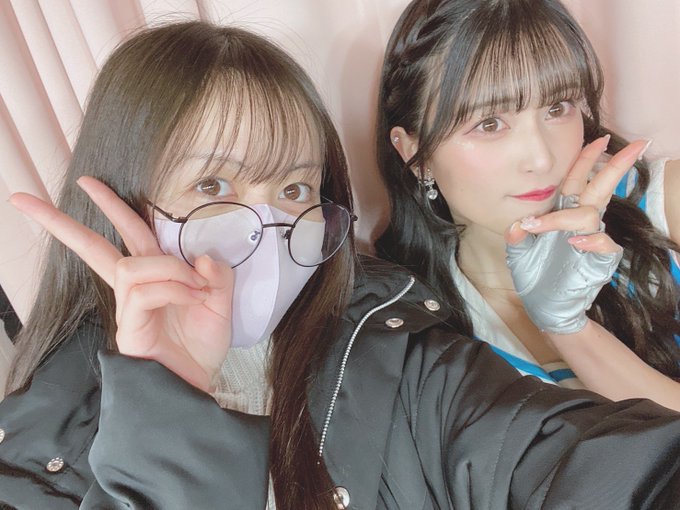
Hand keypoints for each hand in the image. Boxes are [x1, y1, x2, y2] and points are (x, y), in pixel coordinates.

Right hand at [10, 177, 232, 391]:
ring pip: (132, 266)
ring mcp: (128, 309)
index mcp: (156, 276)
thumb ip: (219, 278)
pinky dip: (173, 288)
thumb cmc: (202, 347)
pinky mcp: (128, 328)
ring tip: (196, 286)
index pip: (130, 233)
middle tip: (69, 184)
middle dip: (72, 220)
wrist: (198, 385)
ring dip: (169, 269)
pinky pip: (143, 294)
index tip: (86, 181)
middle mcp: (136, 288)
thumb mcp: (222, 305)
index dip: (111, 207)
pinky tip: (192, 297)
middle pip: (98, 247)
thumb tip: (203, 255)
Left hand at [504, 137, 649, 333]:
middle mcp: (581, 222)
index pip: (577, 180)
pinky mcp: (600, 260)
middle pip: (600, 187)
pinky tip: (574, 242)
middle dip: (616, 165)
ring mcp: (592, 239)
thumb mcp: (518, 251)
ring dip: (563, 217)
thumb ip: (516, 235)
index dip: (586, 159)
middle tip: (637, 144)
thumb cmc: (535, 274)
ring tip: (537, 227)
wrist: (545, 305)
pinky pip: (603, 244)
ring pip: (590, 214)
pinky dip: (589, 240)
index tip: (597, 140)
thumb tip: (517, 224)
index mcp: (564, 213)